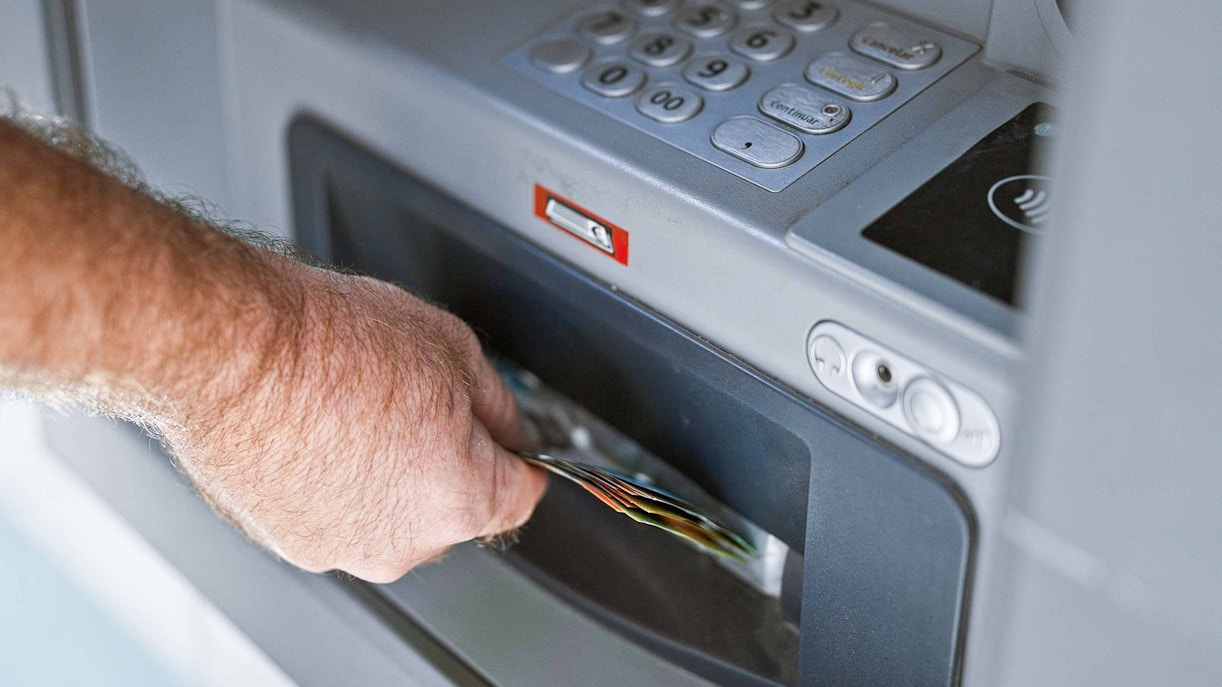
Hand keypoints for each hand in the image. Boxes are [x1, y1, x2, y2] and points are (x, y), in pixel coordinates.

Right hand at [164, 263, 547, 582]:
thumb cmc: (328, 345)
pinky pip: (335, 514)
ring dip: (386, 474)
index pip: (520, 495)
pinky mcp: (289, 544)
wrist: (230, 350)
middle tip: (414, 400)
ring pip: (390, 514)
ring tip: (352, 409)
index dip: (519, 459)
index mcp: (460, 499)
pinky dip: (334, 483)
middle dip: (447, 460)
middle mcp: (404, 543)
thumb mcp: (453, 348)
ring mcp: (342, 550)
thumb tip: (508, 429)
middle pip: (452, 507)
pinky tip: (315, 430)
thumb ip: (498, 405)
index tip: (510, 444)